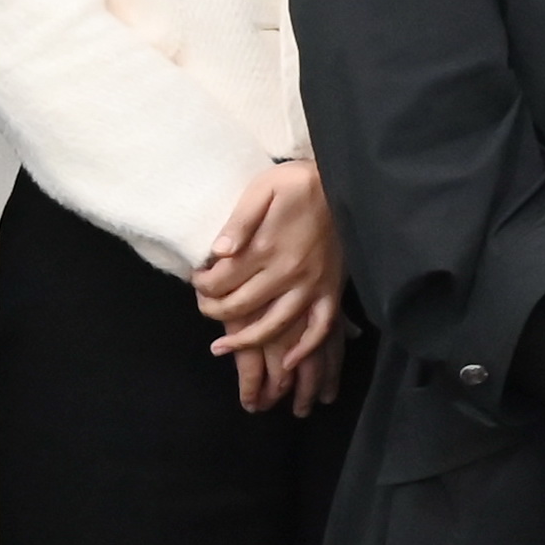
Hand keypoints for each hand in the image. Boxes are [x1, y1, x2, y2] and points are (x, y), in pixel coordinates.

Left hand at [195, 161, 347, 412]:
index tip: (197, 279)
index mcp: (266, 247)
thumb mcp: (263, 188)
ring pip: (275, 326)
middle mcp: (288, 273)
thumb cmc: (300, 182)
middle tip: (204, 305)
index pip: (222, 280)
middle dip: (214, 310)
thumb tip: (217, 252)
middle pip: (241, 306)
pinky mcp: (331, 290)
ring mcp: (312, 285)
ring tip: (221, 350)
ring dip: (246, 342)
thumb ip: (239, 221)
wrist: (346, 183)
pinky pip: (321, 328)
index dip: (202, 285)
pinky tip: (289, 361)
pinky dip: (305, 348)